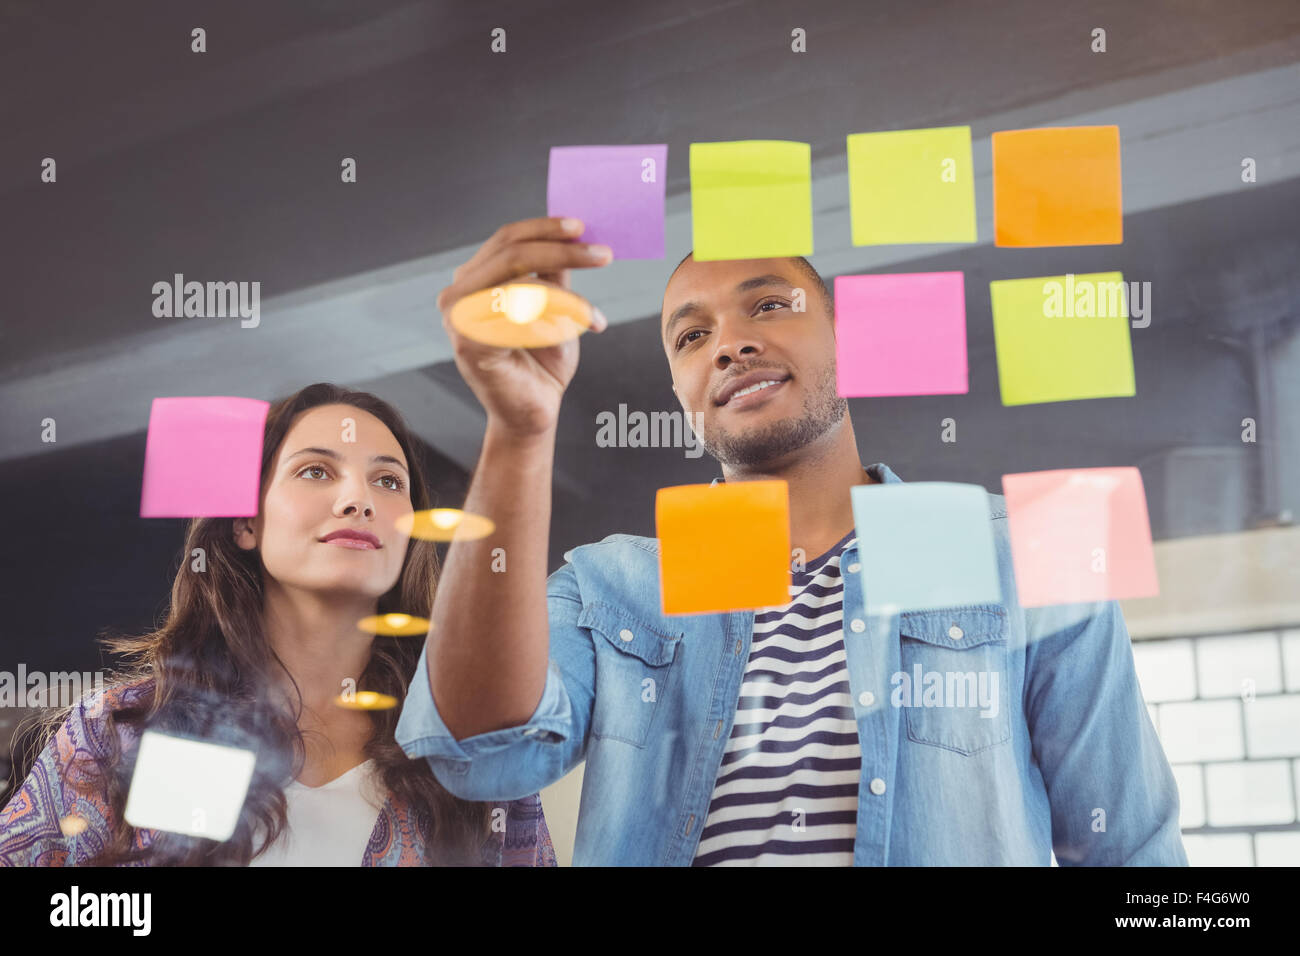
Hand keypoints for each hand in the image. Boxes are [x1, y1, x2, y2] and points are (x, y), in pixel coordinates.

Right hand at [436, 217, 610, 438]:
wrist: (531, 413)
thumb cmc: (541, 360)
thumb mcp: (553, 305)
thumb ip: (554, 271)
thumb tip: (573, 233)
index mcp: (473, 279)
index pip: (507, 239)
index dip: (544, 228)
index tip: (582, 226)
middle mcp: (457, 294)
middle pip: (511, 252)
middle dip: (562, 250)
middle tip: (603, 254)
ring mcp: (458, 317)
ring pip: (520, 282)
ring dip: (567, 297)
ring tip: (593, 317)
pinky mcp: (469, 342)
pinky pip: (520, 315)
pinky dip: (556, 321)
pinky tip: (580, 330)